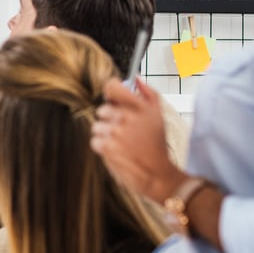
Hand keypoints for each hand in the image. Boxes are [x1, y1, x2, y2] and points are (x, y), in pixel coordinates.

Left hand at [90, 78, 185, 202]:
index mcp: (141, 107)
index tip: (112, 98)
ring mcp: (117, 132)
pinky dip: (102, 147)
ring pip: (97, 126)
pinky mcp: (108, 147)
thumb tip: (136, 79)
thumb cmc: (156, 144)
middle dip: (109, 120)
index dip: (110, 91)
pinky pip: (95, 141)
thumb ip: (149, 94)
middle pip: (102, 110)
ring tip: (121, 142)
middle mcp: (128, 117)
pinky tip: (116, 150)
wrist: (157, 173)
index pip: (112, 87)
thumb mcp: (158, 115)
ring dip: (105, 135)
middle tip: (121, 129)